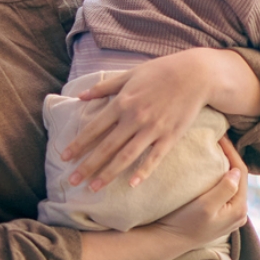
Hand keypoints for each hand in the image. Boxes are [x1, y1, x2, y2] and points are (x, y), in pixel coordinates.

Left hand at [63, 51, 223, 191]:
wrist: (195, 74)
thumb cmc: (161, 71)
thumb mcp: (130, 74)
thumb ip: (104, 87)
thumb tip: (80, 96)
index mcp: (122, 102)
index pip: (94, 128)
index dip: (78, 144)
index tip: (64, 158)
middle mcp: (134, 118)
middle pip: (106, 147)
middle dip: (87, 165)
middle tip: (73, 181)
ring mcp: (153, 129)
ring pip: (126, 156)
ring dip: (108, 173)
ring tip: (94, 187)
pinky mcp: (170, 136)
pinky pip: (154, 158)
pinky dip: (143, 171)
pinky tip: (131, 184)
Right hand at [146, 139, 249, 246]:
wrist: (168, 242)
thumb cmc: (184, 224)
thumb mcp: (205, 206)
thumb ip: (225, 189)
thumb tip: (236, 171)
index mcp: (239, 209)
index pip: (241, 173)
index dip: (232, 152)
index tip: (221, 137)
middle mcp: (239, 213)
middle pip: (238, 178)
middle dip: (230, 158)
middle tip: (218, 140)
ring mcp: (230, 216)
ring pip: (232, 185)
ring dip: (225, 168)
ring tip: (215, 151)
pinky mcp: (219, 216)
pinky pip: (224, 192)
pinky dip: (219, 179)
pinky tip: (211, 170)